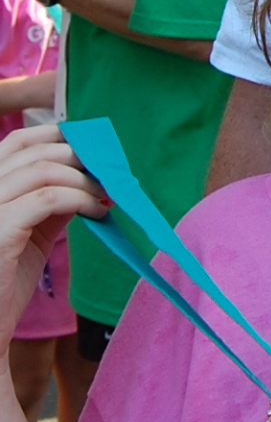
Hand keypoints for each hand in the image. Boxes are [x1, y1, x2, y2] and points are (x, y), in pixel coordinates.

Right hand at [0, 127, 110, 358]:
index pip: (17, 142)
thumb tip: (87, 180)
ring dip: (83, 178)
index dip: (56, 136)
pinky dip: (79, 198)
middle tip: (110, 171)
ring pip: (42, 171)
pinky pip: (47, 199)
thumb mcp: (31, 234)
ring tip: (107, 194)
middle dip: (78, 156)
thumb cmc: (3, 285)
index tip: (92, 146)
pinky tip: (98, 211)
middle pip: (33, 151)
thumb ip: (50, 204)